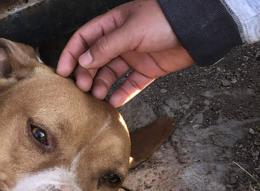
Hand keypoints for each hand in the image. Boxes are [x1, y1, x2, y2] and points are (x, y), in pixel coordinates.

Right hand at [57, 0, 194, 106]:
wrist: (196, 28)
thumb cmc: (164, 20)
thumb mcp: (131, 30)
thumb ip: (106, 46)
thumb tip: (84, 60)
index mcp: (112, 25)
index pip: (83, 39)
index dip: (71, 55)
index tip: (62, 72)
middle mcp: (120, 41)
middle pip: (95, 60)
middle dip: (86, 74)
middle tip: (83, 88)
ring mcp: (133, 56)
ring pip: (111, 74)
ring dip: (102, 85)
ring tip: (98, 96)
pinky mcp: (148, 69)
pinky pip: (131, 84)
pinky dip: (122, 93)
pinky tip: (114, 102)